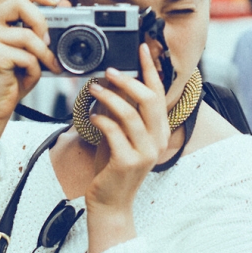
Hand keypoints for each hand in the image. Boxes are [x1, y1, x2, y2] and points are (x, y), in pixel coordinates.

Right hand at [0, 0, 65, 152]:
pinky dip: (35, 69)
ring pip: (28, 35)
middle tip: (49, 41)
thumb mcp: (28, 49)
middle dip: (42, 21)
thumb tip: (63, 4)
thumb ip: (40, 28)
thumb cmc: (11, 78)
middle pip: (20, 2)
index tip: (57, 3)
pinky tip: (27, 78)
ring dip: (44, 54)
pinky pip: (27, 56)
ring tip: (47, 66)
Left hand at [83, 44, 169, 252]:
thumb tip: (111, 82)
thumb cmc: (113, 168)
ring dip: (110, 97)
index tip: (142, 49)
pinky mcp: (128, 162)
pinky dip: (101, 119)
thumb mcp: (120, 135)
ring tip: (94, 88)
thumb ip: (120, 112)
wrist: (110, 203)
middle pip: (149, 100)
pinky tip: (92, 116)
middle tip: (111, 70)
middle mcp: (157, 140)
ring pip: (130, 114)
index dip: (150, 69)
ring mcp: (145, 152)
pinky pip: (114, 132)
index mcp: (159, 130)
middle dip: (130, 80)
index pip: (159, 94)